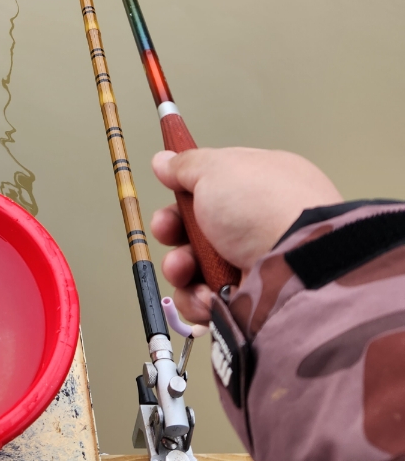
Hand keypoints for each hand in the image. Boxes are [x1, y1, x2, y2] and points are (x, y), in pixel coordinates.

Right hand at [151, 147, 342, 322]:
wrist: (296, 266)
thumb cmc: (263, 207)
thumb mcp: (217, 168)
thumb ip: (186, 165)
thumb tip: (164, 160)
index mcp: (260, 185)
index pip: (214, 186)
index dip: (186, 189)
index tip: (168, 189)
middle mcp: (258, 225)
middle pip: (199, 227)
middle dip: (173, 230)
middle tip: (167, 231)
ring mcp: (254, 264)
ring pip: (197, 265)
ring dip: (180, 266)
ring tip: (183, 269)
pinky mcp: (248, 301)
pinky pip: (207, 299)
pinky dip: (197, 298)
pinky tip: (206, 294)